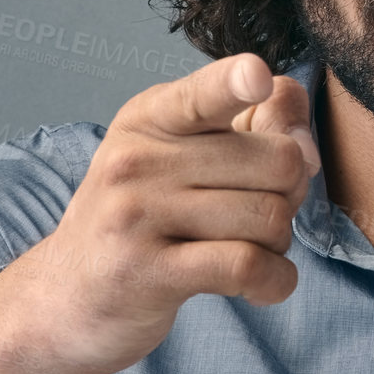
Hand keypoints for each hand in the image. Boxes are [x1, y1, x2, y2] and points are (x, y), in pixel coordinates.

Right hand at [0, 53, 320, 373]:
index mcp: (152, 117)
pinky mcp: (146, 272)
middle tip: (263, 213)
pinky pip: (247, 266)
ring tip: (251, 249)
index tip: (256, 77)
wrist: (65, 296)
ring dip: (280, 243)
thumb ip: (257, 125)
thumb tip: (308, 141)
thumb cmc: (144, 218)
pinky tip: (265, 284)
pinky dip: (276, 280)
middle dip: (292, 194)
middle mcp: (139, 159)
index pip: (205, 92)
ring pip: (270, 217)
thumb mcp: (184, 156)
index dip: (236, 80)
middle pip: (277, 161)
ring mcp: (138, 215)